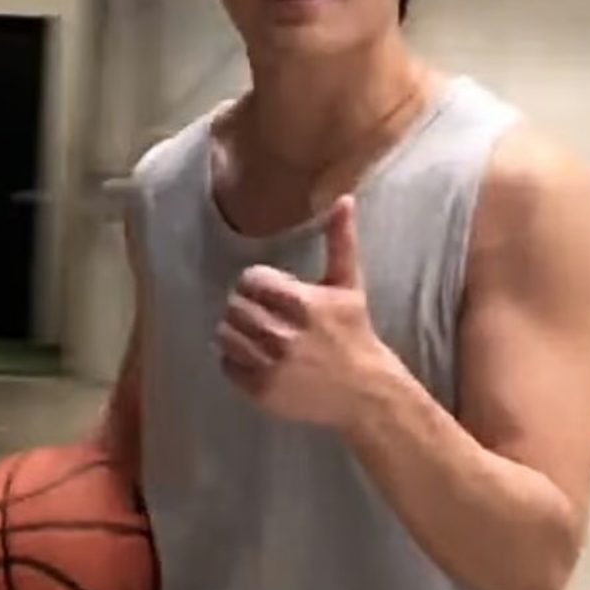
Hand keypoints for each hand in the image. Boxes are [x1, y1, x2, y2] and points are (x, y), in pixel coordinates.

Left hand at [216, 195, 396, 429]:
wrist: (364, 391)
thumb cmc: (353, 331)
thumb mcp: (348, 284)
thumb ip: (341, 240)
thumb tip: (343, 198)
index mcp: (302, 304)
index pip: (249, 280)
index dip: (256, 283)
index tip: (268, 290)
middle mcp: (283, 335)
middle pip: (234, 307)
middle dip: (245, 306)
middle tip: (260, 312)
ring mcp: (271, 366)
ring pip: (226, 335)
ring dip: (236, 331)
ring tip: (254, 333)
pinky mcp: (262, 391)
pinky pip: (227, 365)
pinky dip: (235, 360)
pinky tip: (255, 357)